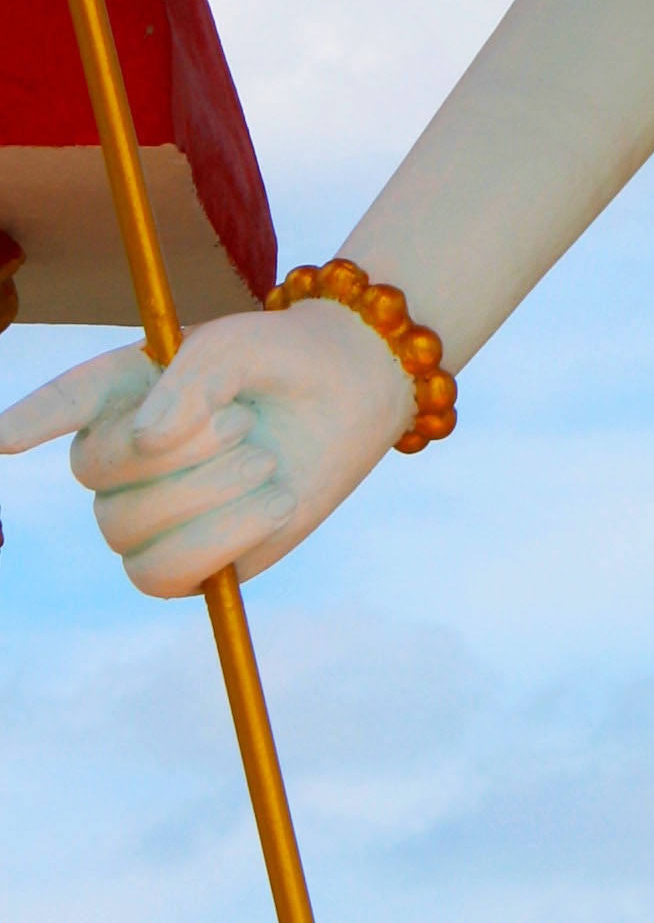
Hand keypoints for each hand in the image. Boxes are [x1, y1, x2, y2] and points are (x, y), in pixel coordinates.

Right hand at [0, 303, 413, 598]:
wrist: (349, 396)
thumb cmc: (280, 361)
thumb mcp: (236, 347)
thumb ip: (188, 380)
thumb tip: (146, 441)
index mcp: (117, 392)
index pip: (62, 406)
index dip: (31, 419)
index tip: (4, 439)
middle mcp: (118, 455)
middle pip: (97, 473)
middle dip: (182, 448)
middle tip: (243, 422)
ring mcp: (146, 514)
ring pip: (127, 531)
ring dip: (205, 495)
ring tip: (262, 463)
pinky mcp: (188, 563)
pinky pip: (166, 575)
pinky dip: (221, 541)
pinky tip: (272, 504)